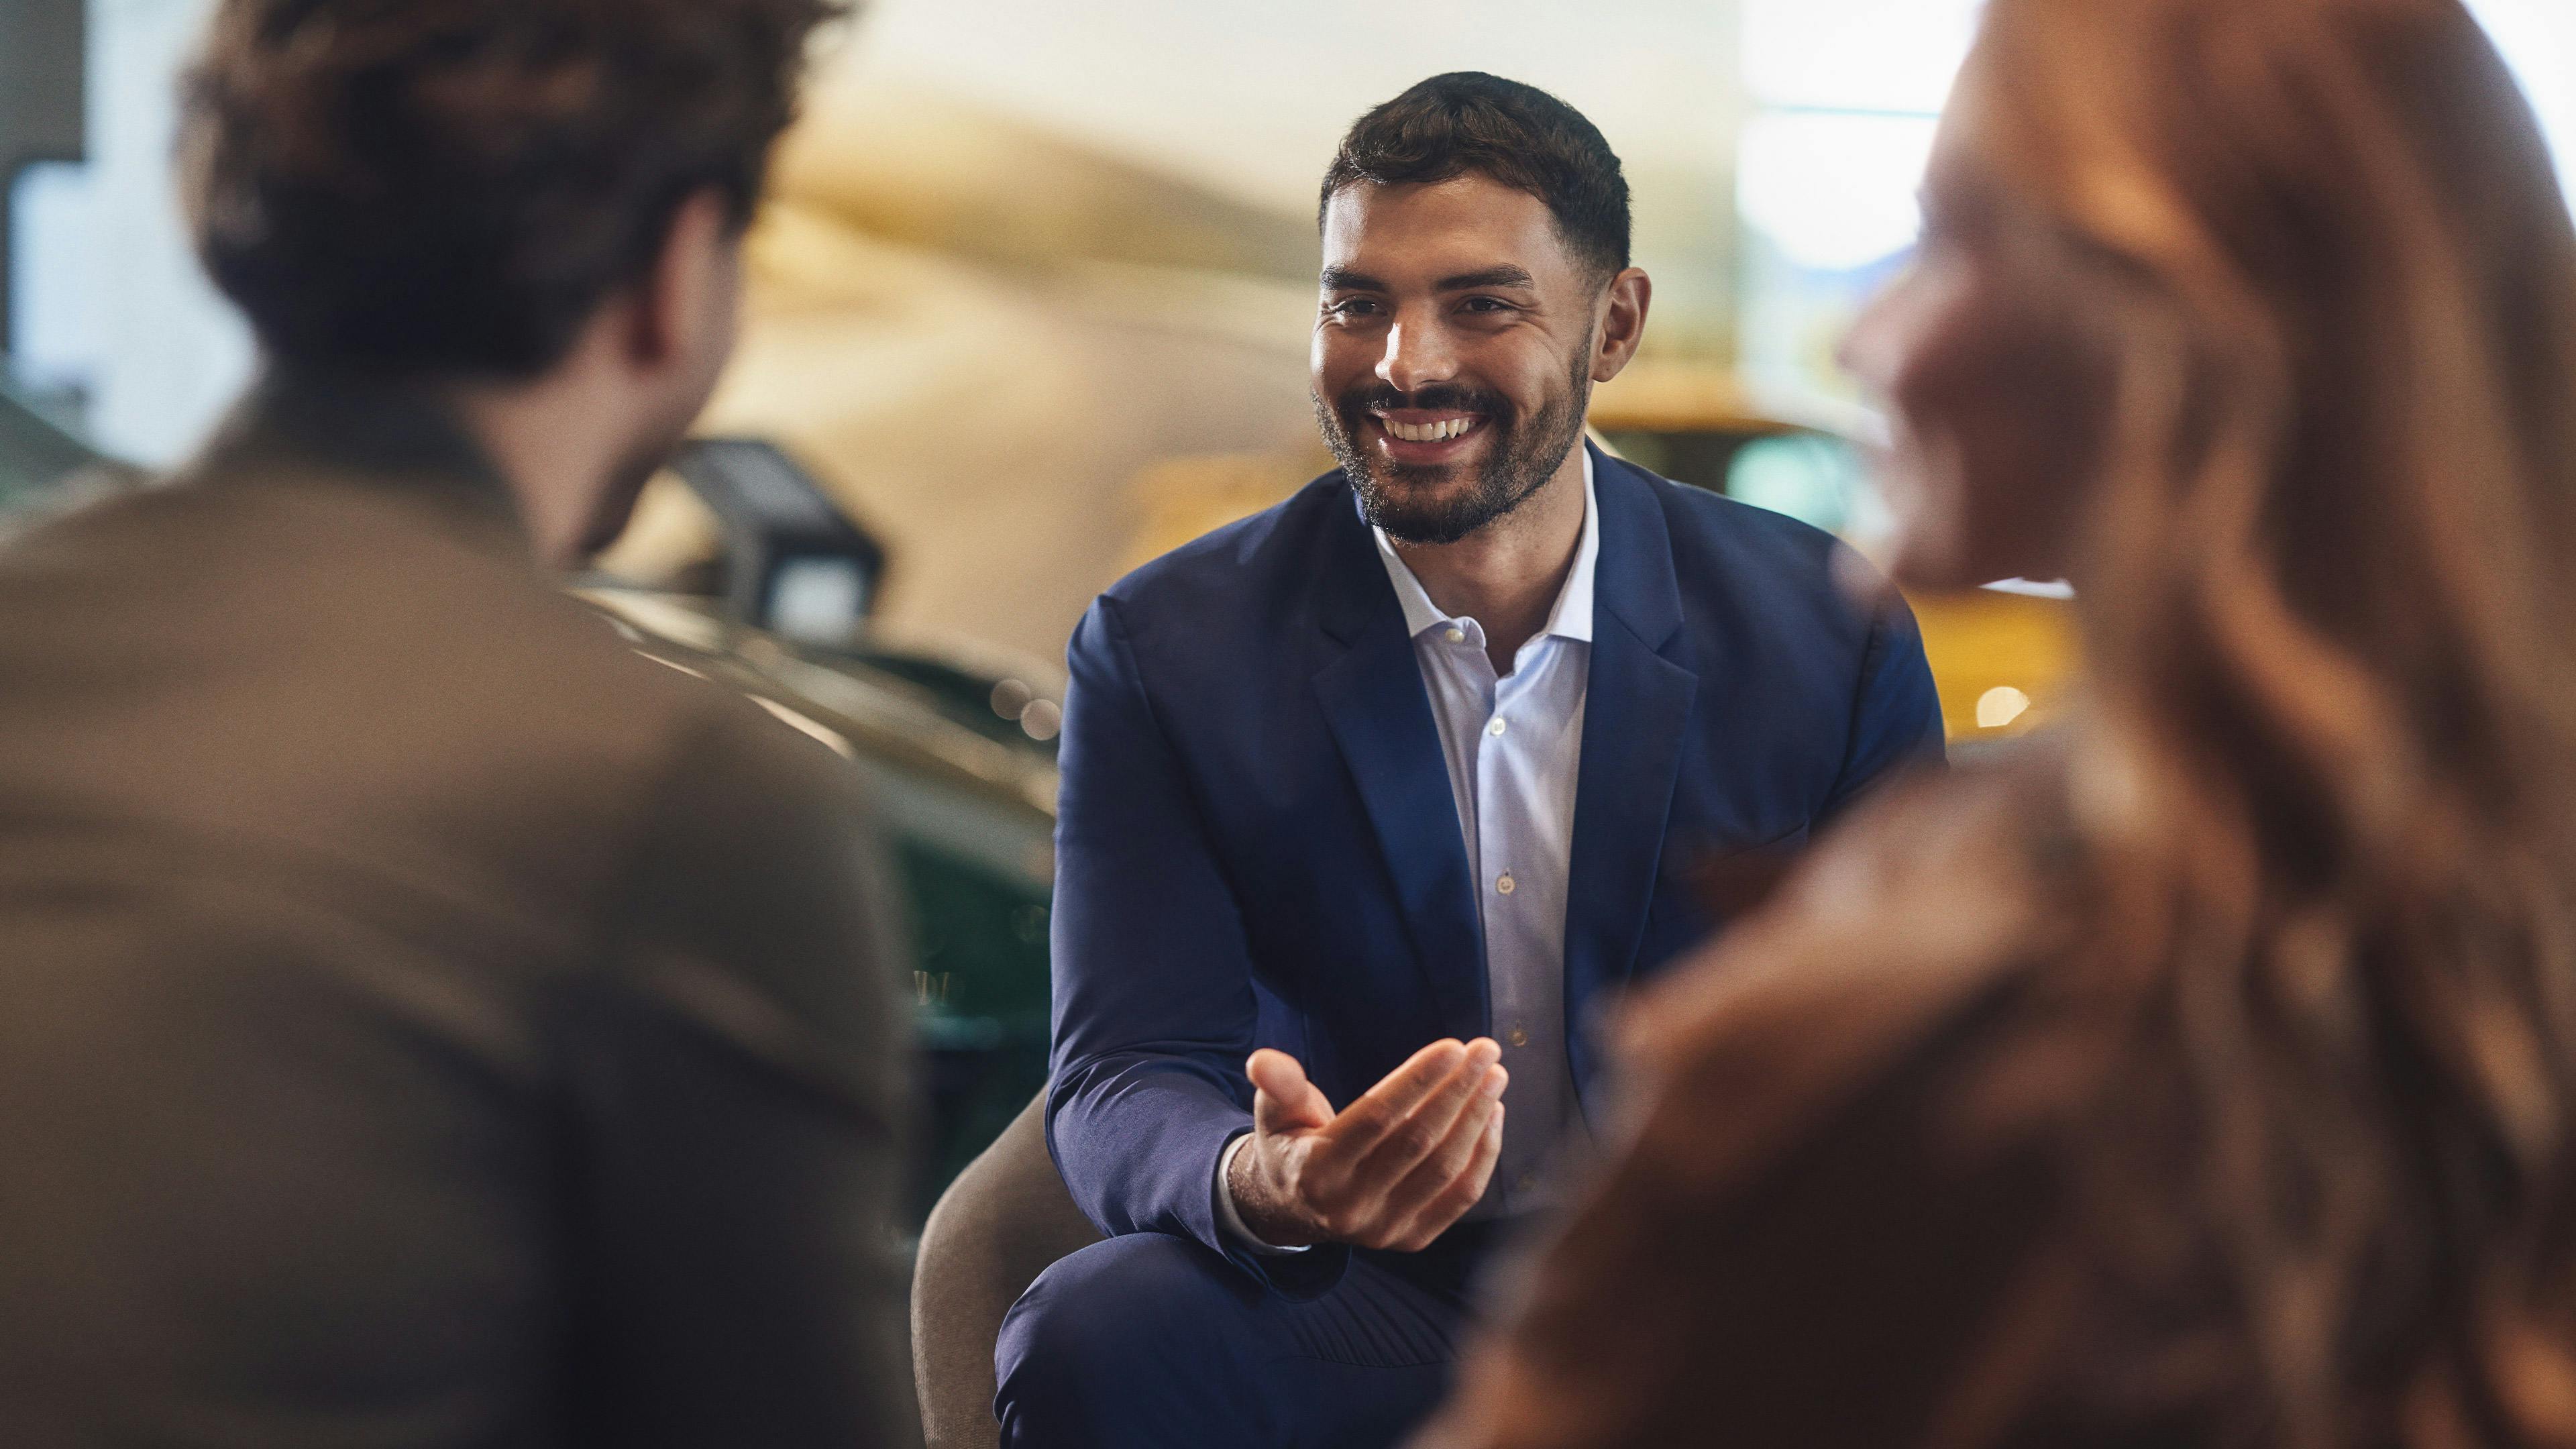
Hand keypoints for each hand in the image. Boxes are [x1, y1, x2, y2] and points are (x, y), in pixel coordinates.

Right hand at [1227, 1038, 1506, 1250]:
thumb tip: (1262, 1061)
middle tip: (1485, 1050)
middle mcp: (1350, 1206)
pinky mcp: (1412, 1238)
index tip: (1454, 1046)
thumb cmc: (1292, 1144)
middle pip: (1418, 1141)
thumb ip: (1278, 1085)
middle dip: (1459, 1091)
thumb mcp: (1275, 1113)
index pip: (1377, 1118)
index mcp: (1316, 1170)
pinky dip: (1483, 1155)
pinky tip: (1493, 1115)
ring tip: (1494, 1076)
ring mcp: (1384, 1229)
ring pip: (1445, 1169)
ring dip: (1477, 1118)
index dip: (1417, 1080)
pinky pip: (1460, 1197)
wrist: (1296, 1210)